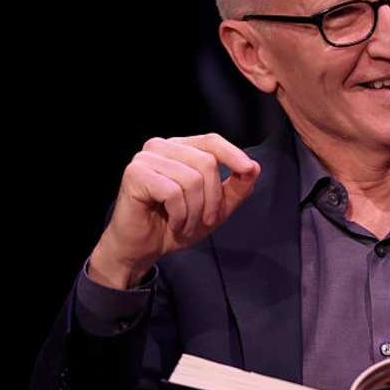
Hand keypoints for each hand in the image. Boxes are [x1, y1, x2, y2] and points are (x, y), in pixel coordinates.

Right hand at [88, 133, 259, 288]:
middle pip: (206, 162)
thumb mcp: (215, 208)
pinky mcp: (135, 174)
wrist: (141, 249)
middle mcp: (161, 146)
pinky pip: (173, 192)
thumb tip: (254, 167)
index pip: (211, 141)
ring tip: (185, 225)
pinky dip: (179, 215)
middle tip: (204, 221)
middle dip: (212, 199)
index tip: (249, 170)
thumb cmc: (174, 224)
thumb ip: (236, 188)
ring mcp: (146, 158)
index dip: (233, 154)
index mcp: (179, 148)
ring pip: (191, 179)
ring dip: (195, 212)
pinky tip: (172, 223)